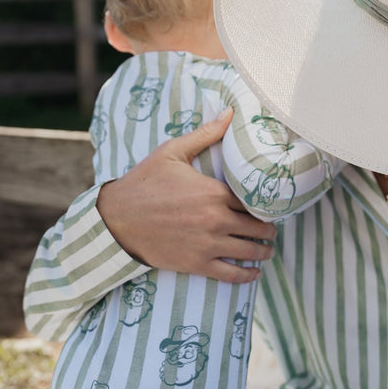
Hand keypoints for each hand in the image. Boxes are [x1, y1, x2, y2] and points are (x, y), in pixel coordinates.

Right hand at [97, 110, 276, 282]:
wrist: (116, 219)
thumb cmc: (144, 182)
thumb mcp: (172, 152)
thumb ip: (205, 134)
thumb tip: (231, 112)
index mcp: (213, 192)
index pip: (252, 199)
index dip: (263, 203)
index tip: (269, 204)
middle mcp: (216, 220)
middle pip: (256, 227)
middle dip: (268, 228)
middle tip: (271, 228)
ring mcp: (207, 244)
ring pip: (249, 251)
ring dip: (263, 251)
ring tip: (267, 249)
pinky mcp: (196, 264)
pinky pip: (231, 274)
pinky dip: (246, 275)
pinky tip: (254, 273)